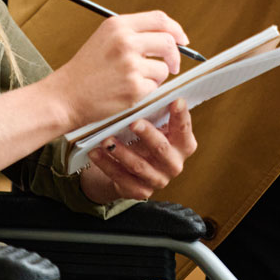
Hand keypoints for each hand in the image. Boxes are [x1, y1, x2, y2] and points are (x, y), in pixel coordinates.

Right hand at [46, 11, 184, 129]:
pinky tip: (127, 92)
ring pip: (163, 68)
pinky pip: (155, 87)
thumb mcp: (105, 39)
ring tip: (133, 81)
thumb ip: (134, 33)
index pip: (159, 19)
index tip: (182, 40)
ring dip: (156, 77)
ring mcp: (130, 65)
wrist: (66, 96)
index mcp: (118, 25)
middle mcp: (125, 41)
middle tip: (173, 65)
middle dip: (175, 55)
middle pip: (168, 42)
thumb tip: (170, 36)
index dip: (176, 29)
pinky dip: (146, 92)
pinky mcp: (133, 87)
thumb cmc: (87, 70)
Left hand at [79, 100, 196, 202]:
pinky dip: (106, 164)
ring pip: (139, 166)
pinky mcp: (140, 191)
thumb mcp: (153, 126)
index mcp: (183, 145)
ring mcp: (158, 180)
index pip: (184, 129)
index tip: (175, 100)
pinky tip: (95, 153)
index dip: (181, 116)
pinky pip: (121, 178)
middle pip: (162, 149)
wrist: (127, 171)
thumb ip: (156, 113)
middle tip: (134, 122)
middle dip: (148, 134)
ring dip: (121, 152)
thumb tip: (150, 87)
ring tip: (106, 139)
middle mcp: (174, 164)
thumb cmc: (142, 140)